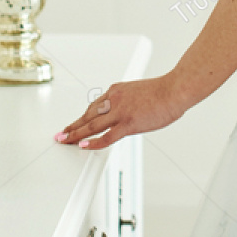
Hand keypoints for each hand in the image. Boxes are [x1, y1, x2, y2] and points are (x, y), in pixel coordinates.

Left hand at [55, 75, 186, 149]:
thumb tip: (128, 113)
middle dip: (73, 126)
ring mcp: (120, 112)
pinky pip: (106, 136)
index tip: (76, 123)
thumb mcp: (139, 92)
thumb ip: (129, 102)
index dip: (83, 117)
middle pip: (87, 115)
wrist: (174, 90)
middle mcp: (114, 99)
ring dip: (75, 134)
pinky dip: (93, 142)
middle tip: (62, 133)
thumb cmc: (163, 92)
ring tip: (64, 140)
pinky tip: (83, 146)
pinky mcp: (128, 123)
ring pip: (91, 125)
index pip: (94, 106)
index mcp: (116, 91)